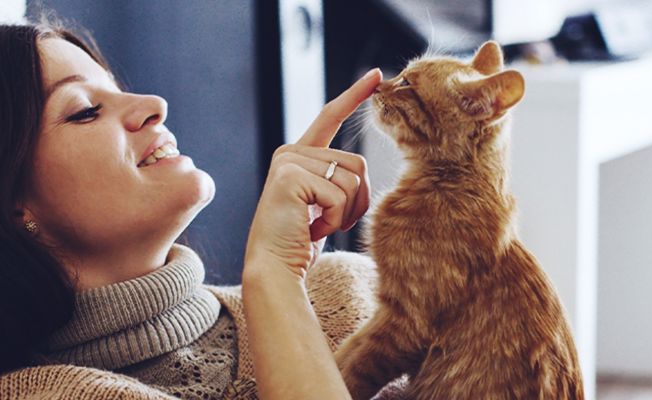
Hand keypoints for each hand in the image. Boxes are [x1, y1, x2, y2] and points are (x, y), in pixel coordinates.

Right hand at [244, 68, 379, 278]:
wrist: (274, 267)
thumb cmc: (300, 241)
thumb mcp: (323, 203)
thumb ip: (336, 179)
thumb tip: (359, 168)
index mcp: (299, 154)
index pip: (330, 116)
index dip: (354, 95)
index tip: (376, 76)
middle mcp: (291, 151)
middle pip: (357, 162)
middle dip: (356, 201)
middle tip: (328, 222)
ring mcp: (288, 161)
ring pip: (353, 179)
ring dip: (346, 212)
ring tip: (318, 226)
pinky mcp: (290, 176)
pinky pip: (340, 194)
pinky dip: (335, 220)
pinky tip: (311, 229)